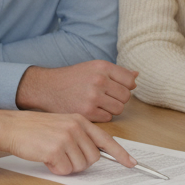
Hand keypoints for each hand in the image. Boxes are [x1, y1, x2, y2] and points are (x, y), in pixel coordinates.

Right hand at [0, 109, 136, 175]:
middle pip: (93, 158)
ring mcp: (66, 138)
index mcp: (80, 120)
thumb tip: (95, 155)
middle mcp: (76, 128)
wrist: (12, 126)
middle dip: (80, 162)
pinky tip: (46, 158)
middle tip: (63, 155)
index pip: (106, 140)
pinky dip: (56, 169)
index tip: (132, 164)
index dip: (120, 154)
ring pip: (80, 166)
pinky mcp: (55, 150)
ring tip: (53, 154)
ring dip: (67, 166)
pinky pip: (65, 170)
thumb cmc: (35, 128)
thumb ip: (80, 135)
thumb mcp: (62, 124)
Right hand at [15, 60, 137, 120]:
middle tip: (105, 98)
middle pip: (125, 96)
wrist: (47, 88)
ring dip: (111, 109)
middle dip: (118, 99)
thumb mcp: (93, 67)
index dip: (126, 87)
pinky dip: (102, 116)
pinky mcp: (87, 112)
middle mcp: (98, 80)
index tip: (117, 89)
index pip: (129, 81)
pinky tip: (91, 110)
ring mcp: (93, 97)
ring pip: (118, 109)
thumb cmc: (72, 78)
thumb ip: (116, 72)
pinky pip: (107, 118)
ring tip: (98, 104)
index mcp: (102, 67)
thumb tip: (136, 76)